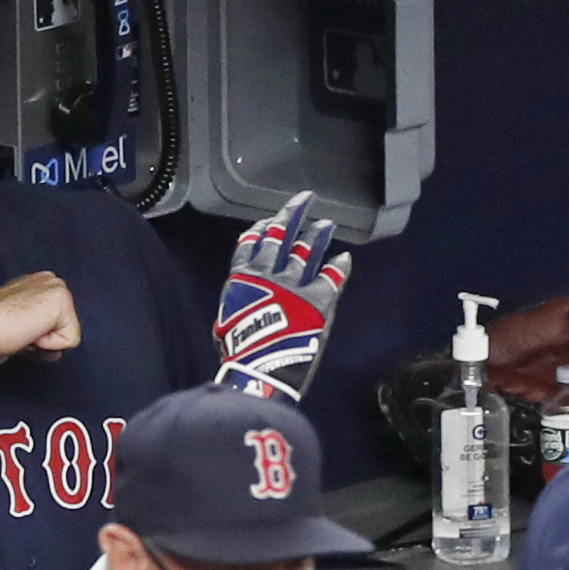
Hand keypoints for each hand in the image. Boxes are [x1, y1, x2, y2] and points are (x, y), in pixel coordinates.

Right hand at [0, 272, 81, 358]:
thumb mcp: (22, 324)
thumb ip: (40, 329)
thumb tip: (55, 350)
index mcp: (40, 283)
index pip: (59, 323)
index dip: (40, 337)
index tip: (18, 330)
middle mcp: (51, 280)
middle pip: (67, 328)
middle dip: (46, 339)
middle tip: (21, 333)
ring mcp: (57, 287)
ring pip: (70, 335)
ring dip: (47, 343)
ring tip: (24, 332)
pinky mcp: (62, 300)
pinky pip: (71, 339)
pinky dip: (50, 344)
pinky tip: (30, 332)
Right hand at [214, 192, 350, 400]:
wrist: (260, 370)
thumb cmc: (238, 355)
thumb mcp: (224, 329)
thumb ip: (233, 314)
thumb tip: (233, 318)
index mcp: (242, 280)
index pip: (250, 243)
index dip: (261, 229)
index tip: (269, 220)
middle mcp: (268, 275)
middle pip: (281, 236)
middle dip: (293, 215)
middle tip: (305, 199)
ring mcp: (293, 285)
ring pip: (306, 251)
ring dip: (317, 235)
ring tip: (327, 223)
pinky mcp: (317, 301)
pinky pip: (330, 278)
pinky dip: (337, 267)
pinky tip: (344, 258)